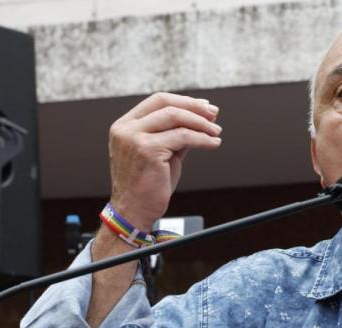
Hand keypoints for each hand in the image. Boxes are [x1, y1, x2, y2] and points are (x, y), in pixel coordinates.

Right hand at [107, 92, 221, 230]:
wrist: (134, 212)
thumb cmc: (148, 186)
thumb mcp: (163, 153)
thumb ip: (176, 134)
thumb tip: (201, 119)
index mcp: (126, 125)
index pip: (157, 101)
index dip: (184, 101)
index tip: (205, 107)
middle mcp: (126, 129)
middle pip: (166, 104)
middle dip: (194, 108)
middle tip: (214, 115)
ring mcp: (134, 138)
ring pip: (175, 117)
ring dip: (200, 123)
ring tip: (216, 132)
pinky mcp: (147, 150)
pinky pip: (183, 137)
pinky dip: (202, 139)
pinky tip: (213, 144)